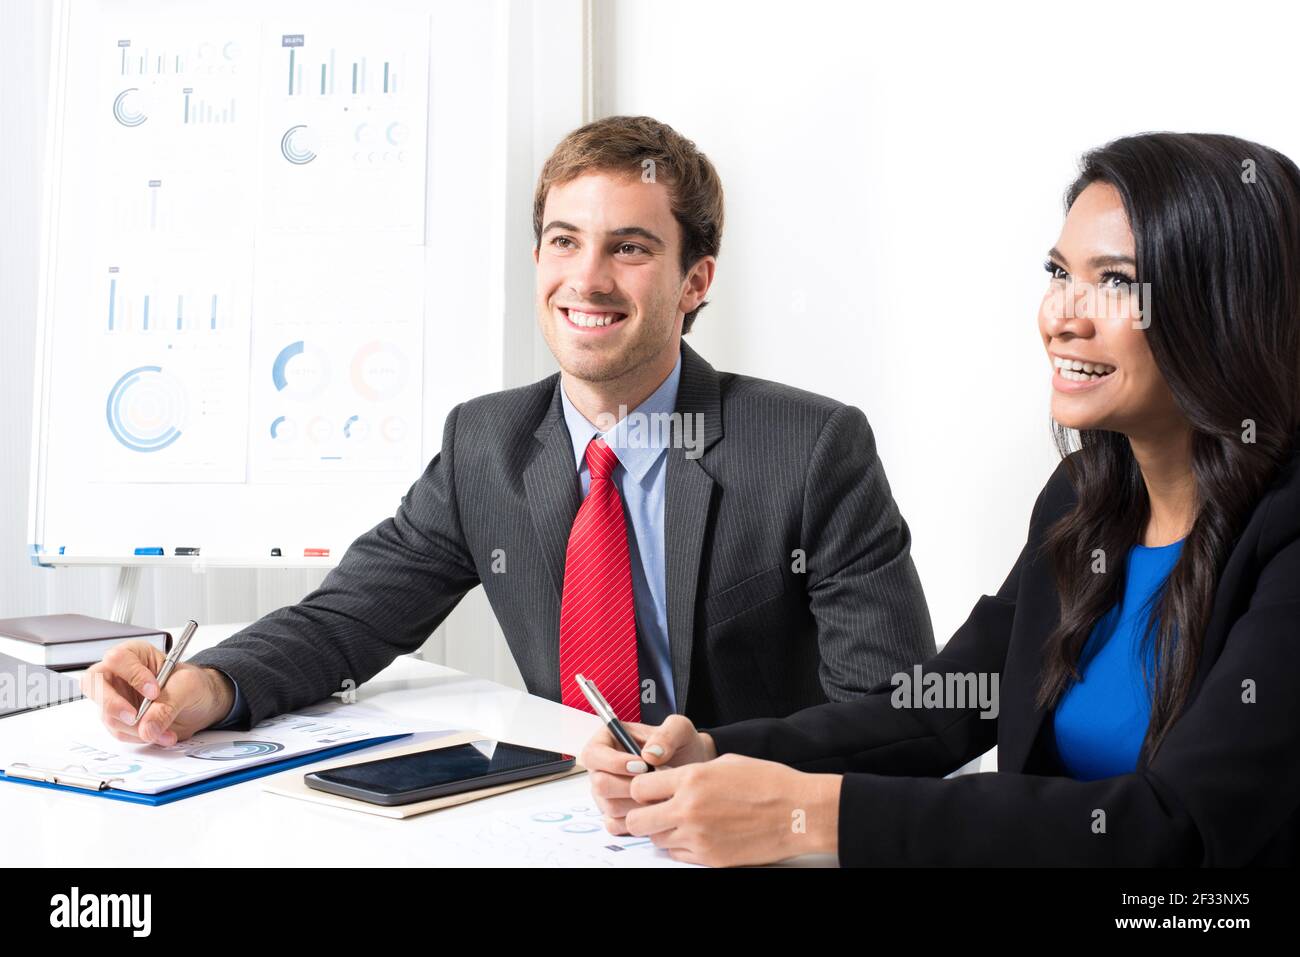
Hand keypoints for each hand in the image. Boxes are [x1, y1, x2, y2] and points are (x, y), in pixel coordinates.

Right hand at [81, 640, 234, 745]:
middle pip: (93, 684)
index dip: (132, 676)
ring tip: (165, 730)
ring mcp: (114, 698)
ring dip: (137, 729)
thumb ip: (168, 704)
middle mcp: (118, 675)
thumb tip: (147, 727)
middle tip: (135, 719)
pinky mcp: (118, 719)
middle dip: (113, 705)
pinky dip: (140, 737)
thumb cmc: (192, 684)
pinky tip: (160, 734)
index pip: (117, 659)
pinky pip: (120, 732)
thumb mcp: (188, 686)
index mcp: (134, 654)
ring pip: (108, 715)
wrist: (200, 705)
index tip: (154, 692)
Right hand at [580, 714, 716, 833]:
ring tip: (660, 794)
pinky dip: (636, 821)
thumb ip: (666, 735)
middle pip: (599, 784)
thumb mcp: (680, 729)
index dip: (614, 762)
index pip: (592, 754)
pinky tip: (655, 809)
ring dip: (637, 804)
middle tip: (655, 784)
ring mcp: (606, 794)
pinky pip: (615, 824)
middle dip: (630, 786)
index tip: (642, 765)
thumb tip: (648, 755)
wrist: (692, 771)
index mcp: (607, 741)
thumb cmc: (682, 747)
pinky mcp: (615, 815)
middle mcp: (602, 769)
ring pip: (609, 806)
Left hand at [625, 753, 841, 866]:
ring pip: (657, 840)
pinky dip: (683, 846)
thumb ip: (691, 773)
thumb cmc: (768, 783)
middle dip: (642, 815)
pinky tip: (701, 834)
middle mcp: (688, 809)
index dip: (641, 789)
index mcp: (691, 779)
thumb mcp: (725, 763)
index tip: (649, 791)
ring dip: (664, 831)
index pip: (639, 788)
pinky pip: (679, 855)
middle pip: (637, 820)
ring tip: (686, 821)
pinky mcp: (710, 859)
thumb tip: (670, 781)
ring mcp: (698, 837)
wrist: (797, 813)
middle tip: (655, 811)